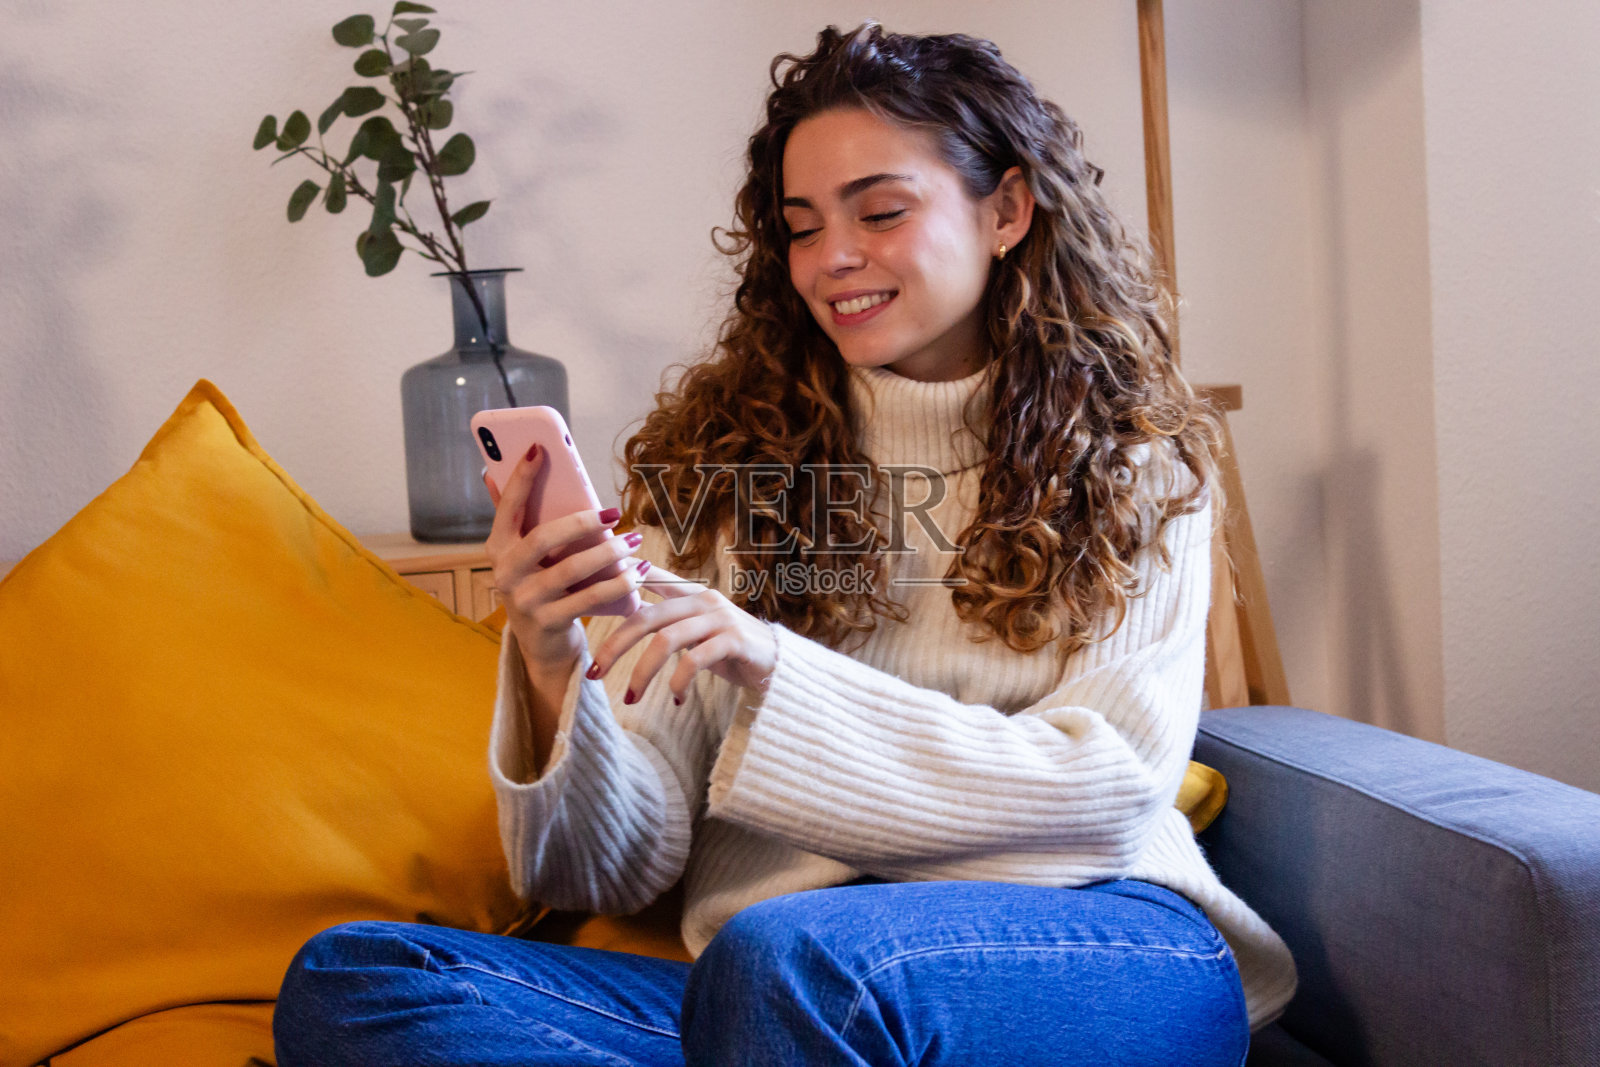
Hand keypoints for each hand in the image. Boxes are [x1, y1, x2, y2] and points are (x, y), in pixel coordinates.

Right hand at [483, 444, 651, 678]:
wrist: (542, 645)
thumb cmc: (539, 586)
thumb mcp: (523, 556)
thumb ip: (514, 518)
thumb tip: (492, 472)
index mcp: (497, 547)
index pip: (507, 506)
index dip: (521, 477)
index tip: (539, 448)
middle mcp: (505, 573)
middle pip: (544, 538)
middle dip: (582, 521)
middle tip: (615, 512)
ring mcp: (525, 601)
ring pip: (572, 569)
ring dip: (609, 553)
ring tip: (635, 541)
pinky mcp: (548, 622)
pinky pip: (589, 599)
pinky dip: (618, 583)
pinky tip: (638, 571)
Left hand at [587, 570, 778, 708]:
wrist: (779, 665)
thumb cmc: (732, 650)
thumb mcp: (697, 630)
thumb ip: (667, 621)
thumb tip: (627, 613)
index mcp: (691, 594)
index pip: (649, 578)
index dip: (620, 578)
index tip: (588, 587)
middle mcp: (704, 600)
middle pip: (647, 616)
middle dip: (615, 644)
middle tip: (594, 671)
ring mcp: (720, 619)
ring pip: (667, 640)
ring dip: (643, 672)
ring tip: (631, 698)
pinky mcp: (734, 641)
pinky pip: (695, 660)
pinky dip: (679, 682)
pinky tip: (676, 700)